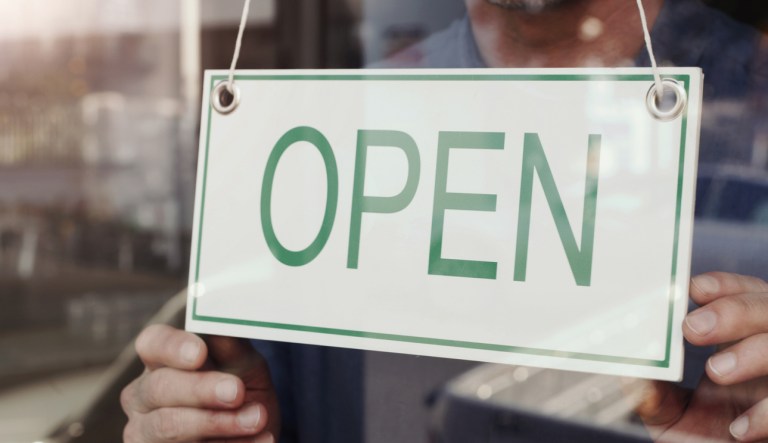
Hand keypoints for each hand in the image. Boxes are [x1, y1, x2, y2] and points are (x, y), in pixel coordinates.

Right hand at [121, 325, 279, 441]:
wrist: (253, 434)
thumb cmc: (240, 392)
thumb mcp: (244, 366)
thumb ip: (233, 347)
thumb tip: (225, 325)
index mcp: (161, 361)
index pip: (152, 343)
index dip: (173, 346)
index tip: (199, 352)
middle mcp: (143, 396)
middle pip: (160, 387)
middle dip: (201, 389)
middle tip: (236, 391)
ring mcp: (144, 433)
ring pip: (169, 427)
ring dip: (218, 422)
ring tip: (257, 418)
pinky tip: (262, 440)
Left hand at [632, 272, 767, 441]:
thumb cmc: (703, 437)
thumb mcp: (671, 416)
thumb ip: (652, 395)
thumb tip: (626, 372)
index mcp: (740, 339)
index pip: (739, 293)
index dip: (722, 286)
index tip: (692, 289)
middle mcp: (767, 348)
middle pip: (766, 307)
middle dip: (732, 310)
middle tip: (692, 328)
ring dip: (754, 351)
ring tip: (716, 371)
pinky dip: (767, 413)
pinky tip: (739, 427)